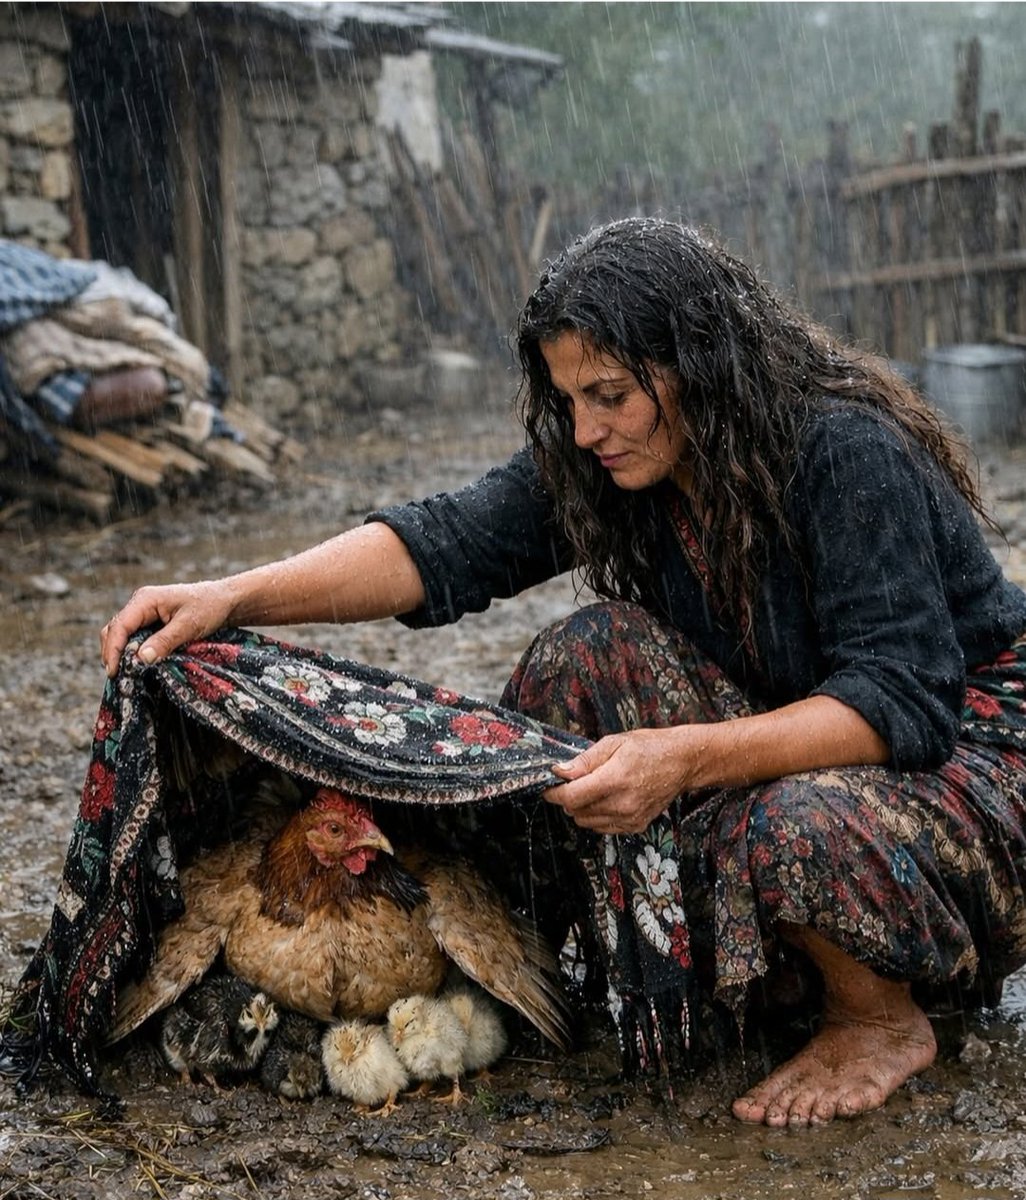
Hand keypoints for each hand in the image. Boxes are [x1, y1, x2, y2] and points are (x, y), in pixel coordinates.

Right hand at [100, 580, 238, 676]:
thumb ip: (165, 641)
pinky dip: (132, 651)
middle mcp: (140, 604)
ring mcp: (144, 612)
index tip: (113, 672)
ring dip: (121, 653)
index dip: (113, 650)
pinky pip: (134, 636)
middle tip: (116, 677)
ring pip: (122, 634)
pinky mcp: (151, 621)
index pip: (120, 626)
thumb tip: (141, 658)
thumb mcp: (189, 626)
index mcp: (145, 600)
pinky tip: (136, 665)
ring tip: (123, 675)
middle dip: (112, 653)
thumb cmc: (209, 608)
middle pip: (115, 630)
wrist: (225, 600)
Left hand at [542, 727, 694, 834]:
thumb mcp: (614, 742)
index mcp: (615, 779)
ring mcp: (631, 818)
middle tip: (573, 783)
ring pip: (587, 822)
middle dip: (568, 798)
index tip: (548, 787)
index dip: (555, 793)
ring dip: (581, 808)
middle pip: (576, 812)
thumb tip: (560, 772)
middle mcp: (623, 803)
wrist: (682, 762)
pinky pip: (603, 828)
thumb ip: (585, 760)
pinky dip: (597, 816)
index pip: (572, 797)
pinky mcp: (636, 826)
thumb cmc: (649, 747)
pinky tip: (606, 799)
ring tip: (592, 789)